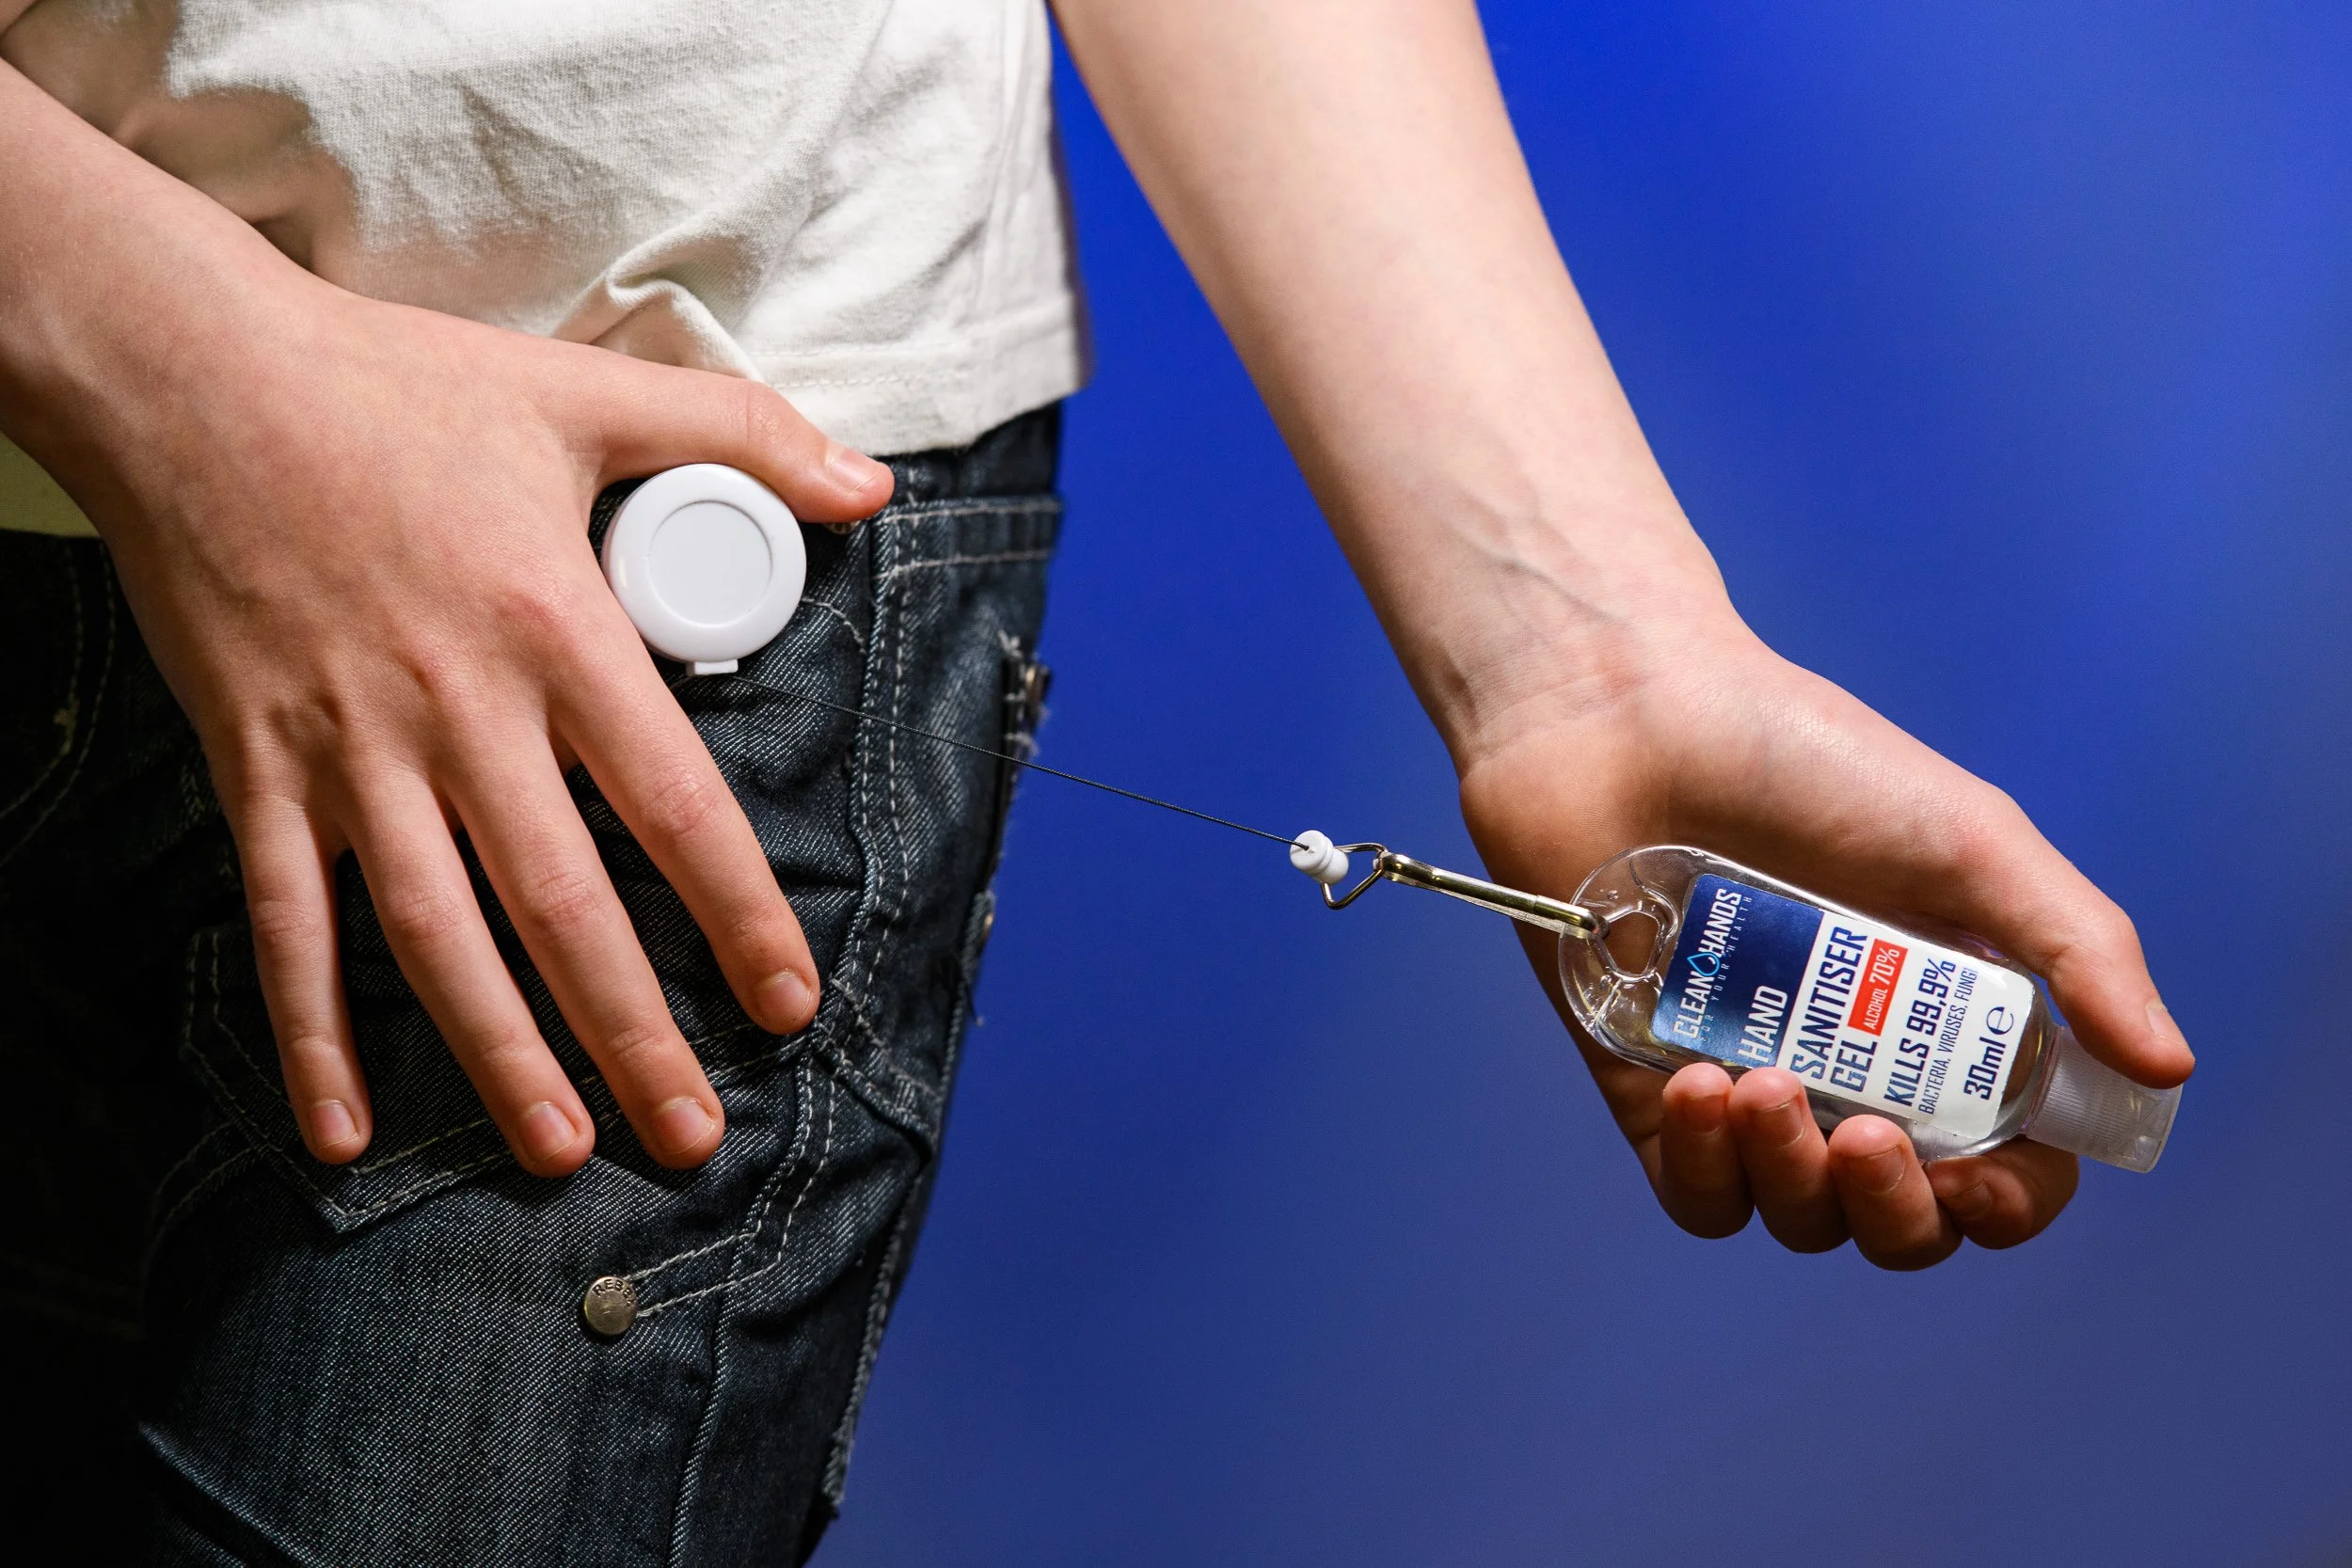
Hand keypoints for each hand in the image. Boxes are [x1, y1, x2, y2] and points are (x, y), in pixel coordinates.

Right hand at [84, 277, 891, 1176]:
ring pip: (433, 936)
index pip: (672, 804)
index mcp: (552, 628)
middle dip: (633, 1032)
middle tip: (694, 1134)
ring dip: (499, 1055)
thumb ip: (740, 436)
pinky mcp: (254, 765)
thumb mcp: (585, 391)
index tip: (786, 1001)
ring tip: (562, 1150)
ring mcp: (347, 749)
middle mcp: (456, 709)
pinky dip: (307, 1031)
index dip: (737, 913)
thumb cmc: (394, 385)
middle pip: (561, 904)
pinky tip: (339, 1127)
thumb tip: (874, 488)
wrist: (188, 373)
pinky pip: (283, 920)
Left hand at [1456, 616, 2193, 1269]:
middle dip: (1898, 1212)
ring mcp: (1753, 1082)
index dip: (2006, 1203)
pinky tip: (1701, 1085)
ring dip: (1795, 1180)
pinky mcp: (1652, 1088)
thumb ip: (2075, 950)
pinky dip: (1709, 1168)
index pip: (2004, 1166)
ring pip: (1799, 1215)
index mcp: (1946, 1022)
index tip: (1982, 1181)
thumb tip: (2169, 1068)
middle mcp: (1855, 1067)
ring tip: (1764, 1084)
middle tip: (1869, 1142)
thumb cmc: (1803, 762)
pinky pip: (1694, 1190)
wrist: (1629, 719)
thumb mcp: (1970, 843)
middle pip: (1902, 1220)